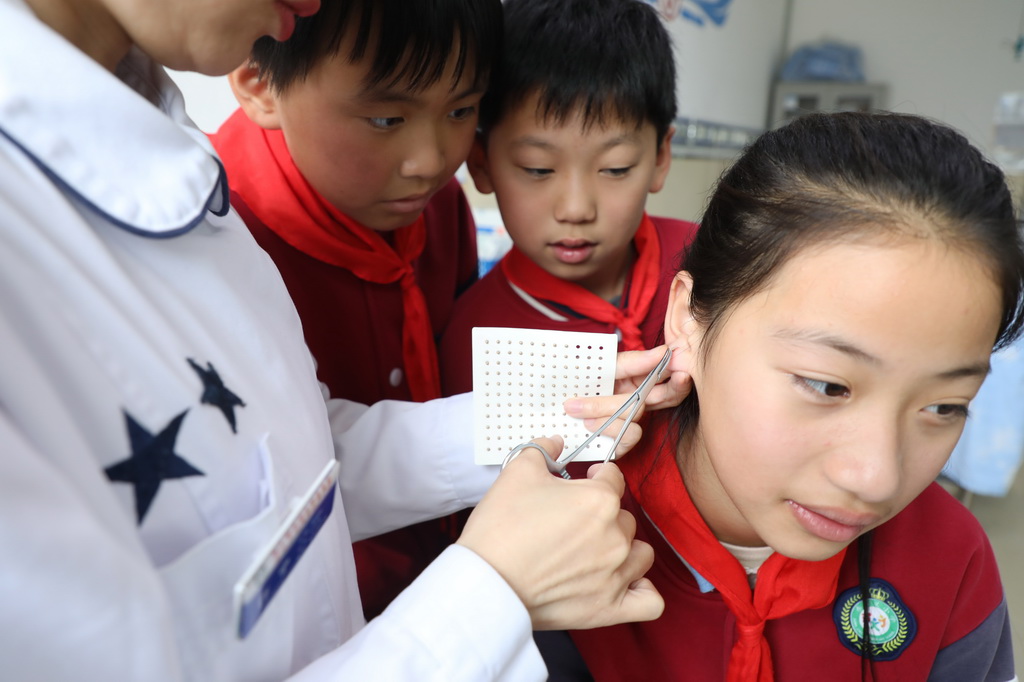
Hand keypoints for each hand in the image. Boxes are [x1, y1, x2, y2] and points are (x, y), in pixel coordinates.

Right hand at [457, 436, 663, 629]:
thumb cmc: (501, 529)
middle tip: (572, 523)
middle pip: (623, 515)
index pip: (613, 478)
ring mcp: (615, 574)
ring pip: (640, 553)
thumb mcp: (516, 473)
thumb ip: (541, 449)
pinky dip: (642, 591)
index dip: (595, 477)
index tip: (580, 485)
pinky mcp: (609, 608)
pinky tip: (623, 583)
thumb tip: (554, 443)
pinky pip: (649, 601)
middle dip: (602, 515)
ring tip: (595, 551)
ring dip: (624, 548)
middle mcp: (615, 535)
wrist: (486, 581)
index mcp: (599, 499)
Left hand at [562, 345, 691, 453]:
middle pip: (667, 396)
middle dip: (666, 388)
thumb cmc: (581, 378)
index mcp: (641, 377)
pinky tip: (589, 424)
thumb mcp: (605, 364)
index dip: (680, 377)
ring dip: (611, 411)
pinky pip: (626, 438)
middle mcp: (642, 399)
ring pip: (639, 417)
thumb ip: (633, 361)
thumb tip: (664, 351)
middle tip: (667, 380)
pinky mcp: (621, 442)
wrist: (552, 397)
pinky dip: (608, 430)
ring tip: (583, 409)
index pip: (672, 377)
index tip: (683, 371)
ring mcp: (632, 420)